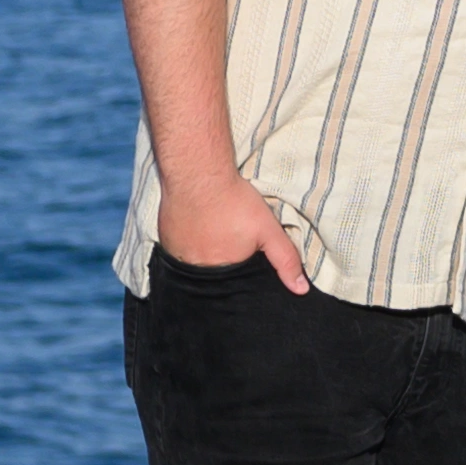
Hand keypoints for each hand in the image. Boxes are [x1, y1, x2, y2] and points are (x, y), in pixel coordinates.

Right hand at [155, 167, 309, 296]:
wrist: (198, 175)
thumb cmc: (234, 202)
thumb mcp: (268, 229)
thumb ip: (285, 259)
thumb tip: (301, 289)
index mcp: (220, 273)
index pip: (232, 286)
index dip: (240, 273)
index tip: (243, 259)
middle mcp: (194, 270)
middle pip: (213, 274)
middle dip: (222, 264)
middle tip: (228, 242)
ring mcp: (176, 255)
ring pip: (193, 262)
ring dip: (203, 253)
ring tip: (214, 235)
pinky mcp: (164, 238)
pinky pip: (178, 249)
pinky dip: (187, 243)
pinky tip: (197, 229)